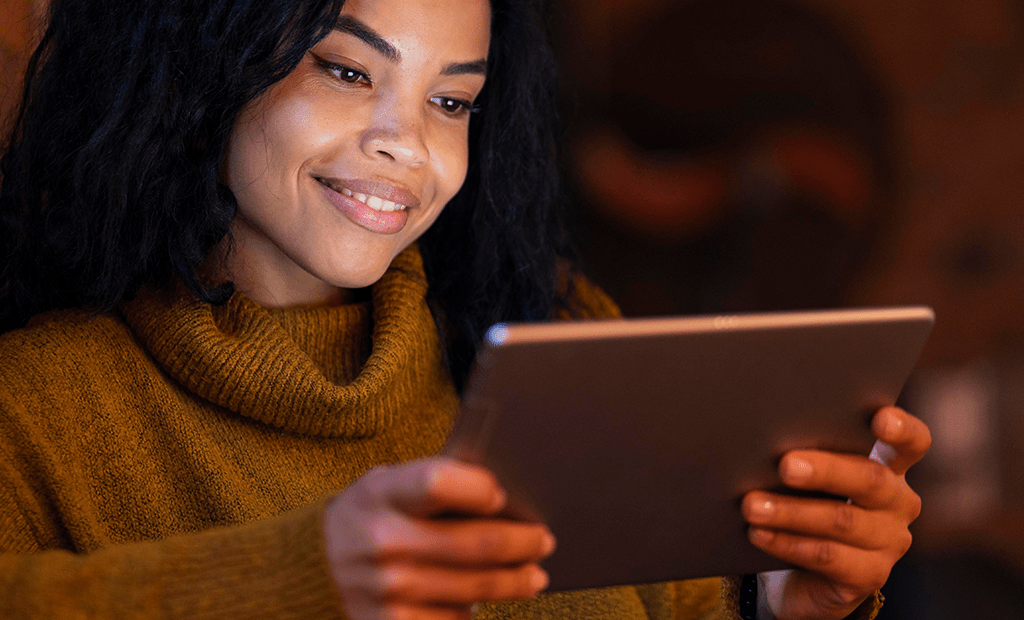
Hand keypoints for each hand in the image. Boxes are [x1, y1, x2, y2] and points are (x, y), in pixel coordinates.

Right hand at [323, 457, 554, 619]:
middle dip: (522, 544)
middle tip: (544, 542)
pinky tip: (486, 598)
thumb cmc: (367, 518)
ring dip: (515, 583)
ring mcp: (387, 590)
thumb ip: (431, 486)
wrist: (308, 572)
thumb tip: (502, 500)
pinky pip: (455, 619)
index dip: (479, 489)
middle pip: (476, 544)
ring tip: (533, 576)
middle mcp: (382, 542)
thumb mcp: (383, 487)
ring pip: (476, 589)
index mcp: (381, 494)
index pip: (439, 482)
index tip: (503, 496)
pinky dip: (474, 610)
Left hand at [741, 406, 930, 619]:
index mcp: (890, 468)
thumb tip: (765, 440)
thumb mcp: (809, 480)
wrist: (803, 577)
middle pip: (869, 479)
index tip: (880, 418)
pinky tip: (759, 533)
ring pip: (841, 520)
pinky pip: (827, 556)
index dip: (902, 429)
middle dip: (825, 470)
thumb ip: (805, 457)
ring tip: (752, 505)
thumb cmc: (804, 508)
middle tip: (785, 466)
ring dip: (791, 511)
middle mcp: (899, 503)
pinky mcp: (870, 576)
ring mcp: (889, 542)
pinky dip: (788, 542)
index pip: (912, 443)